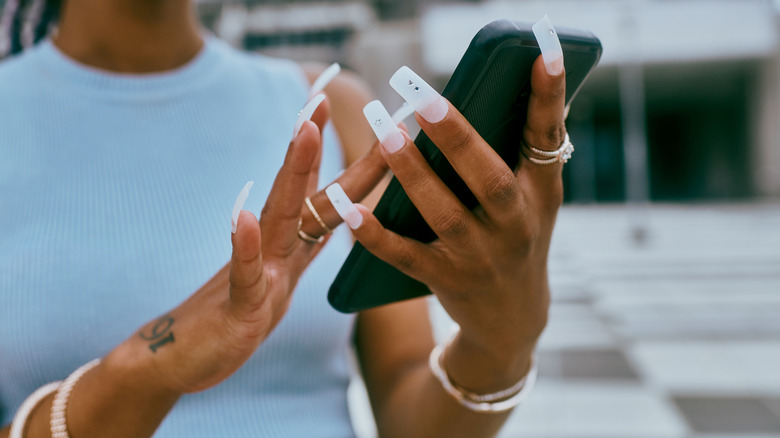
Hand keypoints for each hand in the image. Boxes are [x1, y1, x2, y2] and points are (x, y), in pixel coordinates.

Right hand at [114, 97, 387, 394]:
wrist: (183, 356)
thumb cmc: (237, 317)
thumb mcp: (282, 277)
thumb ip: (304, 242)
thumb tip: (333, 213)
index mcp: (289, 246)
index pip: (316, 193)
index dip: (335, 155)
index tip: (339, 108)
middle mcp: (273, 249)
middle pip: (303, 192)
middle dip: (315, 144)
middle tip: (322, 97)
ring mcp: (256, 273)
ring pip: (278, 217)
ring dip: (292, 174)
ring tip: (303, 132)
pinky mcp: (240, 307)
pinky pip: (245, 275)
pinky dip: (244, 247)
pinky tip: (241, 217)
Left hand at [327, 56, 565, 387]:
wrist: (513, 320)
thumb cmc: (518, 240)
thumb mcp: (535, 201)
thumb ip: (522, 155)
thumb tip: (508, 89)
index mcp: (541, 195)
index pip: (548, 140)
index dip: (549, 97)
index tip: (543, 53)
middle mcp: (515, 226)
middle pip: (490, 179)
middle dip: (458, 138)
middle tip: (423, 99)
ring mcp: (480, 257)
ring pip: (444, 214)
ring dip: (413, 175)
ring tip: (386, 135)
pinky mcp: (446, 280)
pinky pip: (406, 256)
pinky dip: (377, 235)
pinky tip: (352, 211)